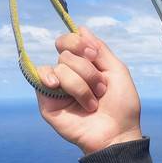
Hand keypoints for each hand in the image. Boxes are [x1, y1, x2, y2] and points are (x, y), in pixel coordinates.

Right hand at [35, 26, 143, 154]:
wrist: (117, 133)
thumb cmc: (122, 106)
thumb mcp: (117, 71)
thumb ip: (100, 49)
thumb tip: (81, 29)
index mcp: (85, 67)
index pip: (70, 42)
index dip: (79, 44)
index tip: (93, 56)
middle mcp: (70, 75)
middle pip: (66, 54)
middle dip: (88, 72)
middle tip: (100, 90)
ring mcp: (57, 88)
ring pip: (59, 68)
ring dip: (81, 86)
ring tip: (91, 103)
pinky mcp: (47, 102)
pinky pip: (40, 77)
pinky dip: (49, 78)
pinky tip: (57, 86)